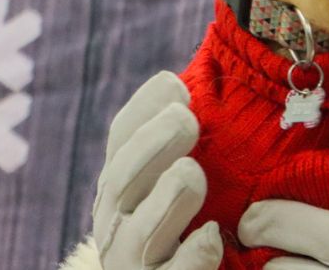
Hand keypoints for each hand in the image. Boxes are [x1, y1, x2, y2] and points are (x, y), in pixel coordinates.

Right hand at [92, 72, 223, 268]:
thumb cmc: (186, 226)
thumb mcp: (176, 178)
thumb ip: (183, 138)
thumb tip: (203, 76)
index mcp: (122, 185)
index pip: (120, 140)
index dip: (143, 110)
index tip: (176, 85)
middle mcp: (117, 223)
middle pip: (121, 181)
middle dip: (151, 146)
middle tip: (186, 119)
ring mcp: (134, 263)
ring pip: (139, 233)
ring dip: (165, 198)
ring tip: (191, 171)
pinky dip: (190, 257)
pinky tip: (210, 236)